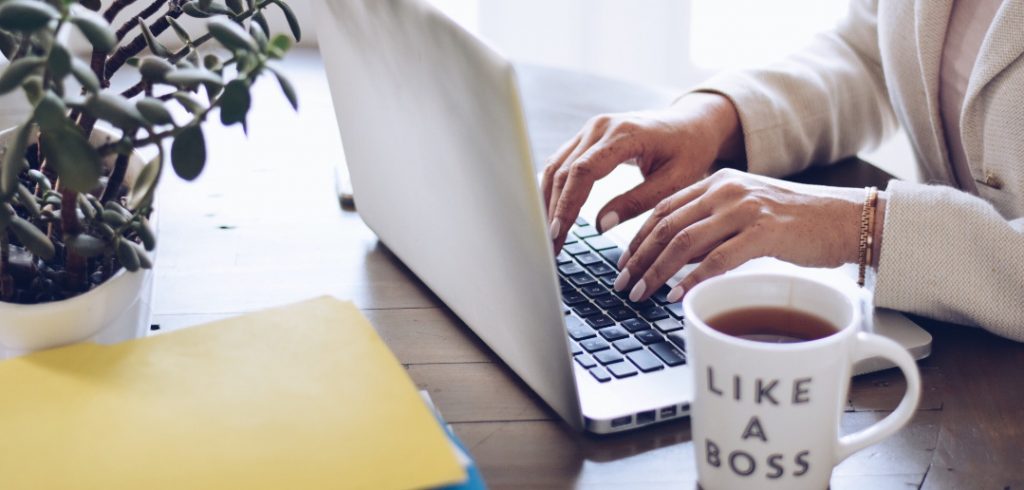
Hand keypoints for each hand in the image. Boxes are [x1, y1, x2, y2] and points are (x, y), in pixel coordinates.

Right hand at [541, 93, 743, 250]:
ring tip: (548, 234)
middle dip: (554, 210)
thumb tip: (601, 226)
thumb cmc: (689, 151)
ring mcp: (590, 129)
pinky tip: (553, 213)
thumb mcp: (674, 181)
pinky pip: (561, 163)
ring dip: (548, 201)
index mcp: (624, 134)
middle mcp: (601, 127)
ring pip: (555, 167)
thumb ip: (637, 202)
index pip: (583, 171)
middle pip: (563, 171)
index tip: (559, 232)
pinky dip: (554, 189)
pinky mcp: (586, 137)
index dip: (568, 204)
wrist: (691, 125)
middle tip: (550, 245)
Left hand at [614, 169, 877, 302]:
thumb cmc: (796, 222)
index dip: (637, 237)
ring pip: (684, 242)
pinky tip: (677, 296)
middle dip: (639, 258)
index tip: (623, 263)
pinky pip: (717, 259)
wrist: (846, 219)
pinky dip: (692, 280)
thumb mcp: (746, 212)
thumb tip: (674, 256)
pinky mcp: (764, 232)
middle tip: (623, 284)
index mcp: (718, 181)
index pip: (663, 208)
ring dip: (657, 272)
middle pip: (667, 225)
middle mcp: (726, 190)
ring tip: (641, 294)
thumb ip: (712, 226)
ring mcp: (745, 209)